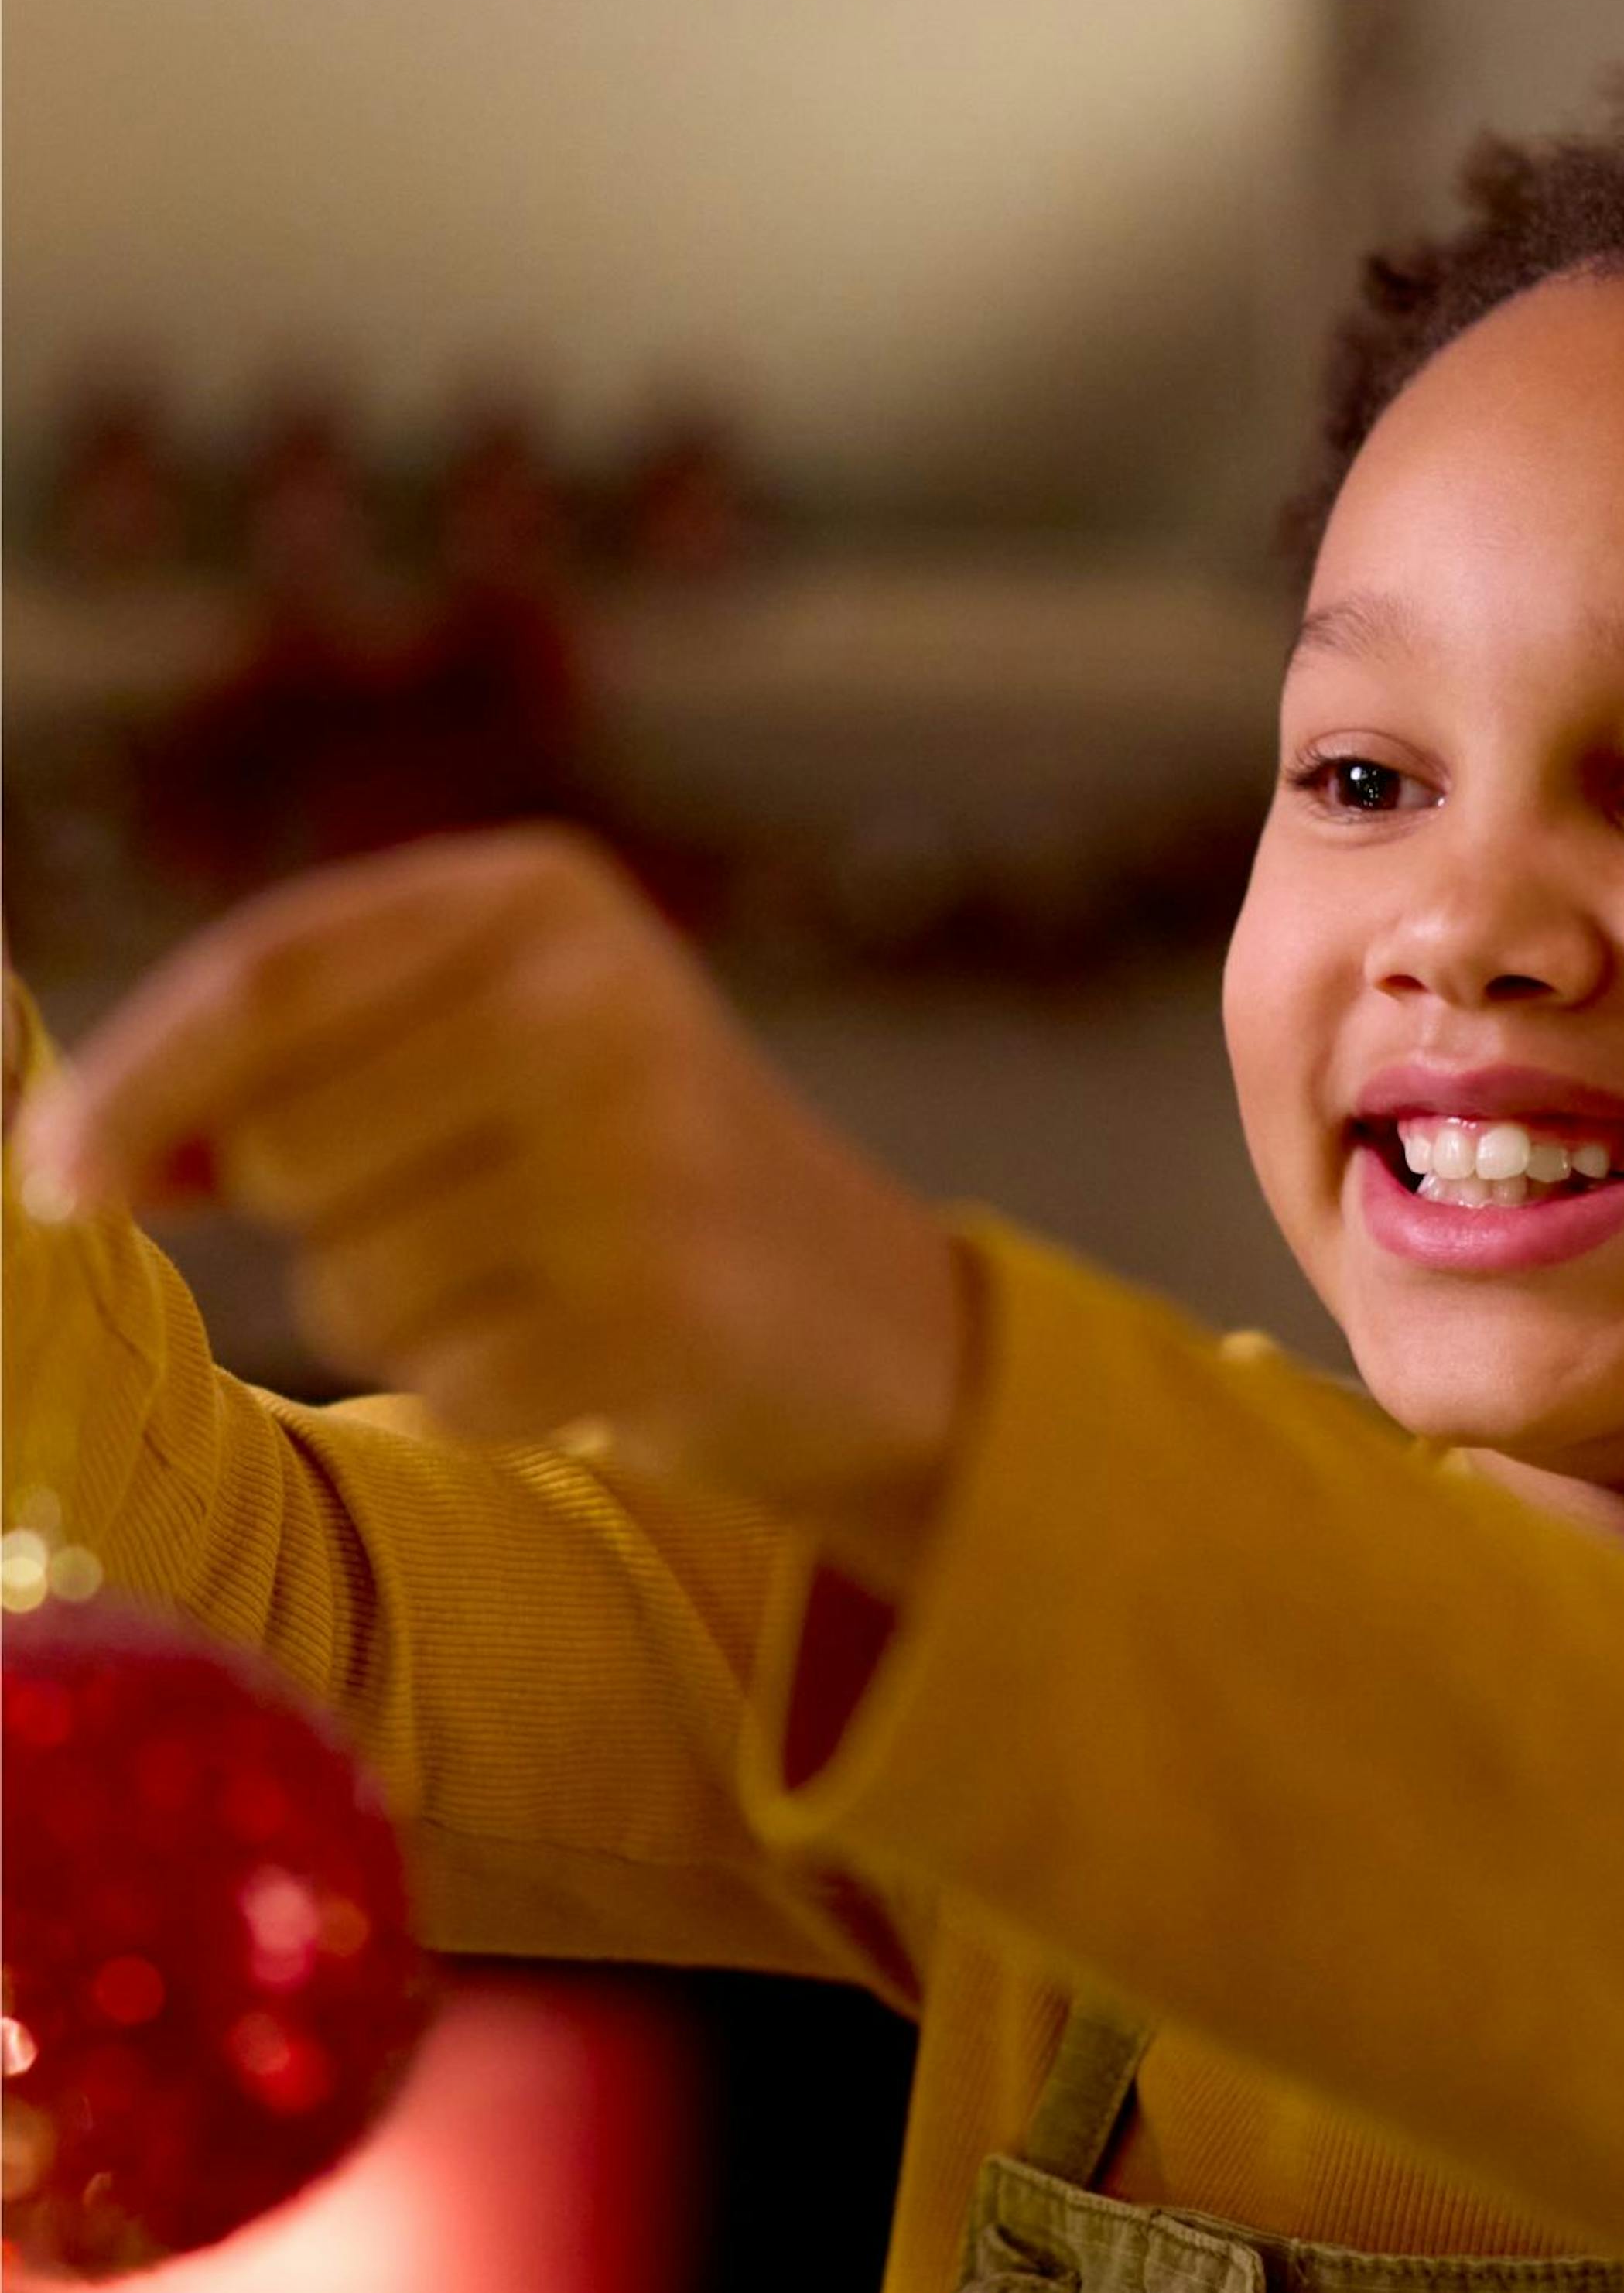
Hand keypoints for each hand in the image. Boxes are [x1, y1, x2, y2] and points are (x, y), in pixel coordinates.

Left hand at [14, 829, 975, 1598]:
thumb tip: (70, 1153)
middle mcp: (602, 1007)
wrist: (873, 1320)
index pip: (268, 977)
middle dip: (324, 1214)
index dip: (136, 1087)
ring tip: (537, 1284)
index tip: (53, 1184)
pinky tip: (583, 1354)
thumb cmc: (636, 1175)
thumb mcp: (496, 1048)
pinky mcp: (666, 1311)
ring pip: (346, 1278)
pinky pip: (443, 1378)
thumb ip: (306, 1062)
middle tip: (469, 1217)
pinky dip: (484, 1392)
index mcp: (547, 901)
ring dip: (406, 1314)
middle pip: (285, 1143)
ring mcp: (644, 1161)